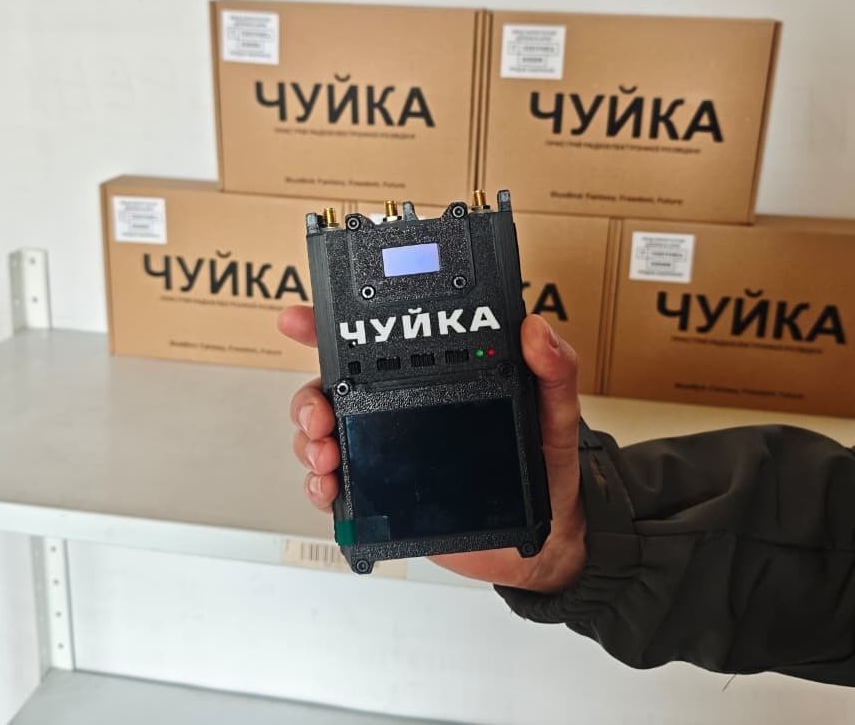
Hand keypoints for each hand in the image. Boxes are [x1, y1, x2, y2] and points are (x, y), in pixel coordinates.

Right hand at [277, 308, 585, 593]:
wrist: (547, 534)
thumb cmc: (548, 464)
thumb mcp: (555, 408)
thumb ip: (553, 367)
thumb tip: (535, 330)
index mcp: (432, 378)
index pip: (373, 341)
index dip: (327, 325)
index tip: (299, 319)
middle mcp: (399, 408)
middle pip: (330, 390)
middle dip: (308, 398)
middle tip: (320, 414)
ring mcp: (385, 452)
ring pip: (322, 436)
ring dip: (309, 441)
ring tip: (327, 455)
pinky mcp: (381, 496)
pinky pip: (334, 486)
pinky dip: (318, 486)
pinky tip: (328, 487)